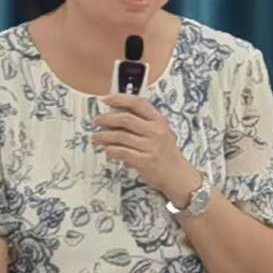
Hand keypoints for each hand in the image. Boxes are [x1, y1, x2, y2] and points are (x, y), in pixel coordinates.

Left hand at [92, 92, 201, 210]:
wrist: (176, 174)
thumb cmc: (165, 151)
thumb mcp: (159, 131)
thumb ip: (141, 121)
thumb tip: (115, 112)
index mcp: (158, 120)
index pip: (138, 103)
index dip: (120, 99)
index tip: (106, 99)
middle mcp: (155, 131)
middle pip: (125, 119)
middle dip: (106, 119)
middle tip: (97, 121)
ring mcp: (150, 146)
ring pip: (120, 136)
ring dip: (104, 136)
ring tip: (97, 137)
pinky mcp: (144, 161)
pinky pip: (121, 152)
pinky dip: (111, 150)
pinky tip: (107, 150)